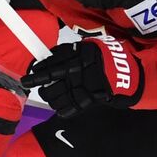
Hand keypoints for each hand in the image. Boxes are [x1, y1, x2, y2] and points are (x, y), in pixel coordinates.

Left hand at [22, 36, 143, 117]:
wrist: (128, 74)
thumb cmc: (107, 58)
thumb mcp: (90, 47)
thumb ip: (71, 51)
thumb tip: (50, 56)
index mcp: (75, 56)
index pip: (49, 65)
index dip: (37, 72)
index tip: (28, 76)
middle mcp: (75, 72)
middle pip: (48, 82)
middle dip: (37, 85)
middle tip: (33, 86)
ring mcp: (81, 87)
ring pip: (55, 96)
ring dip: (49, 97)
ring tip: (49, 96)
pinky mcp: (88, 101)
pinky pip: (68, 108)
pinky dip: (63, 109)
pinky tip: (60, 108)